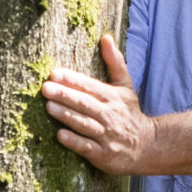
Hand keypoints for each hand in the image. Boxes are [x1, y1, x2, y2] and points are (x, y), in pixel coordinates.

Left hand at [41, 37, 156, 174]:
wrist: (146, 145)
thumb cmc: (129, 113)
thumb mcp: (125, 86)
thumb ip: (115, 62)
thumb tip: (105, 37)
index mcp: (112, 97)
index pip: (90, 86)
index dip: (72, 80)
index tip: (54, 73)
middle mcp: (109, 115)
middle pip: (85, 104)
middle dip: (65, 95)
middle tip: (45, 88)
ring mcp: (106, 135)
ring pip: (84, 124)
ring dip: (66, 115)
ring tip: (48, 107)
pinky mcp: (103, 154)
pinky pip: (87, 147)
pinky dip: (74, 141)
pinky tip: (60, 135)